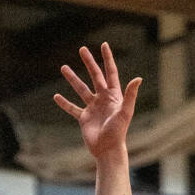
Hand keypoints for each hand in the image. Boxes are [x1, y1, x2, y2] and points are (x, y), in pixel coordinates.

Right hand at [55, 42, 141, 161]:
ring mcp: (92, 107)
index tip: (104, 45)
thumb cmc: (118, 131)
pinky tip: (56, 96)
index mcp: (113, 94)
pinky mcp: (84, 118)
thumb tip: (138, 78)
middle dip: (89, 62)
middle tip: (82, 49)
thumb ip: (131, 94)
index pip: (110, 72)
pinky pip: (72, 108)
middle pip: (95, 76)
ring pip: (81, 89)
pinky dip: (64, 103)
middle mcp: (102, 98)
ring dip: (72, 79)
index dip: (107, 58)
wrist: (107, 149)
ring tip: (63, 67)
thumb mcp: (125, 111)